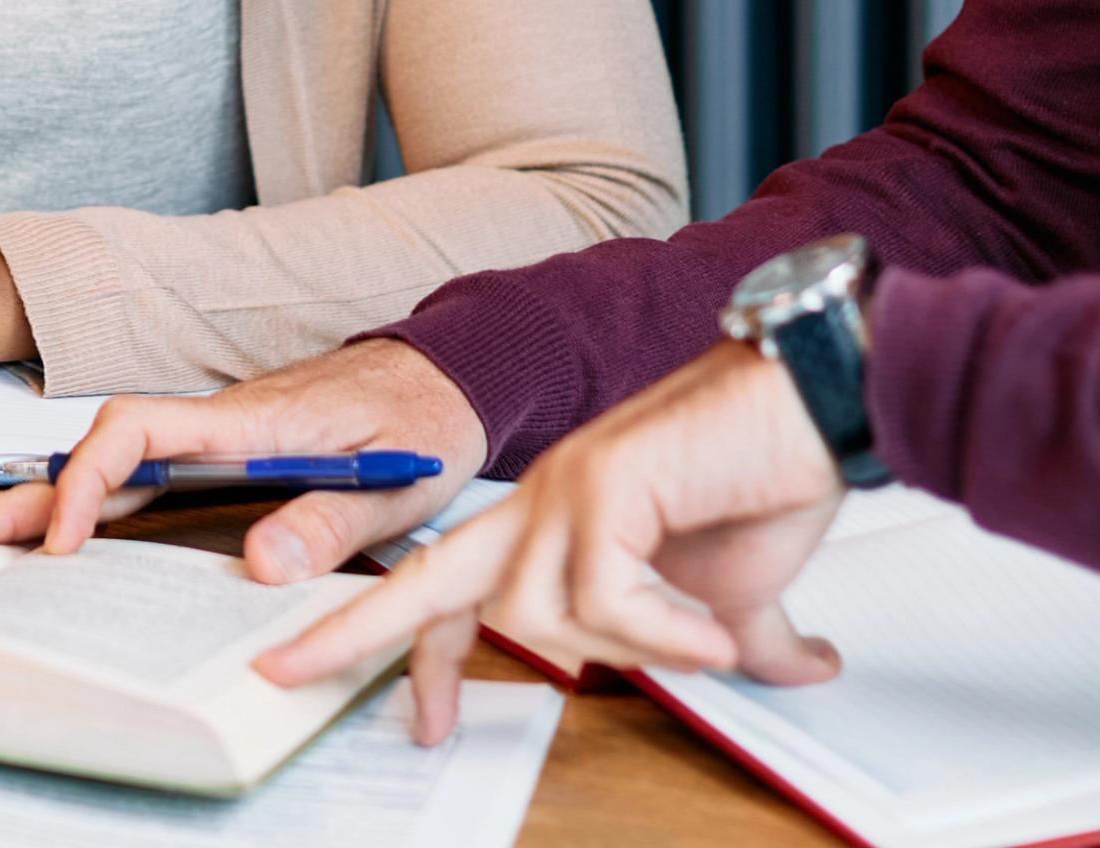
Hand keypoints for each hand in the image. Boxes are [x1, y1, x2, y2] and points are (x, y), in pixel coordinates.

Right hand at [0, 338, 488, 587]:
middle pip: (95, 454)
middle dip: (20, 496)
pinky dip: (81, 509)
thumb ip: (331, 518)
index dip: (89, 479)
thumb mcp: (397, 482)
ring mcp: (209, 444)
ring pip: (105, 469)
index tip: (68, 541)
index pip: (139, 431)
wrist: (446, 376)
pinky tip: (50, 542)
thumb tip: (259, 562)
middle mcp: (213, 427)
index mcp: (248, 424)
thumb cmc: (421, 424)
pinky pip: (133, 484)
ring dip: (37, 504)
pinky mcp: (216, 461)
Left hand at [253, 341, 846, 742]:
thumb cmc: (768, 476)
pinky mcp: (605, 482)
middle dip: (349, 632)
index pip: (454, 589)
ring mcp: (567, 486)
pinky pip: (603, 598)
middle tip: (286, 674)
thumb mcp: (734, 595)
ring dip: (631, 651)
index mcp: (552, 520)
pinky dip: (662, 632)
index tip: (365, 696)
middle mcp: (543, 500)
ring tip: (703, 641)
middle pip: (425, 580)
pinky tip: (709, 633)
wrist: (814, 402)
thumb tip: (788, 671)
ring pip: (536, 613)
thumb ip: (722, 638)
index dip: (403, 644)